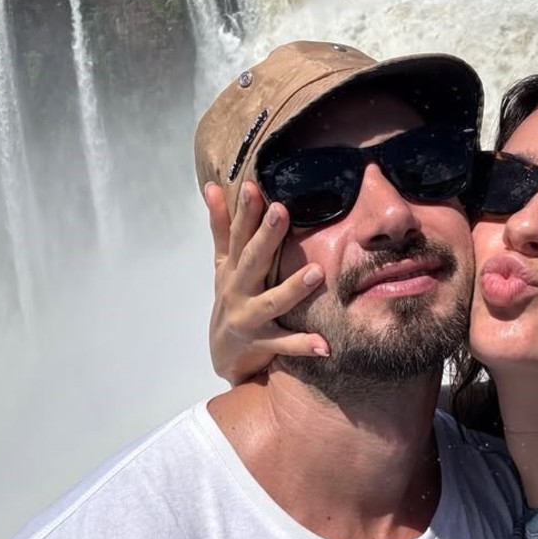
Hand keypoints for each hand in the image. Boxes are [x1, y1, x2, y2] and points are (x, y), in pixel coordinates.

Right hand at [204, 182, 329, 385]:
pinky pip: (285, 344)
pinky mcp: (262, 343)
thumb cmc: (231, 298)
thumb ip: (221, 226)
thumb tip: (212, 186)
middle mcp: (238, 290)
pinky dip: (303, 344)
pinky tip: (324, 344)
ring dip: (293, 288)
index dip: (243, 211)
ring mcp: (249, 317)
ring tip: (318, 272)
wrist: (224, 352)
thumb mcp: (222, 262)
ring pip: (272, 302)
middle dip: (265, 236)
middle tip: (281, 211)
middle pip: (252, 261)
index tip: (253, 186)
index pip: (237, 235)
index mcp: (232, 267)